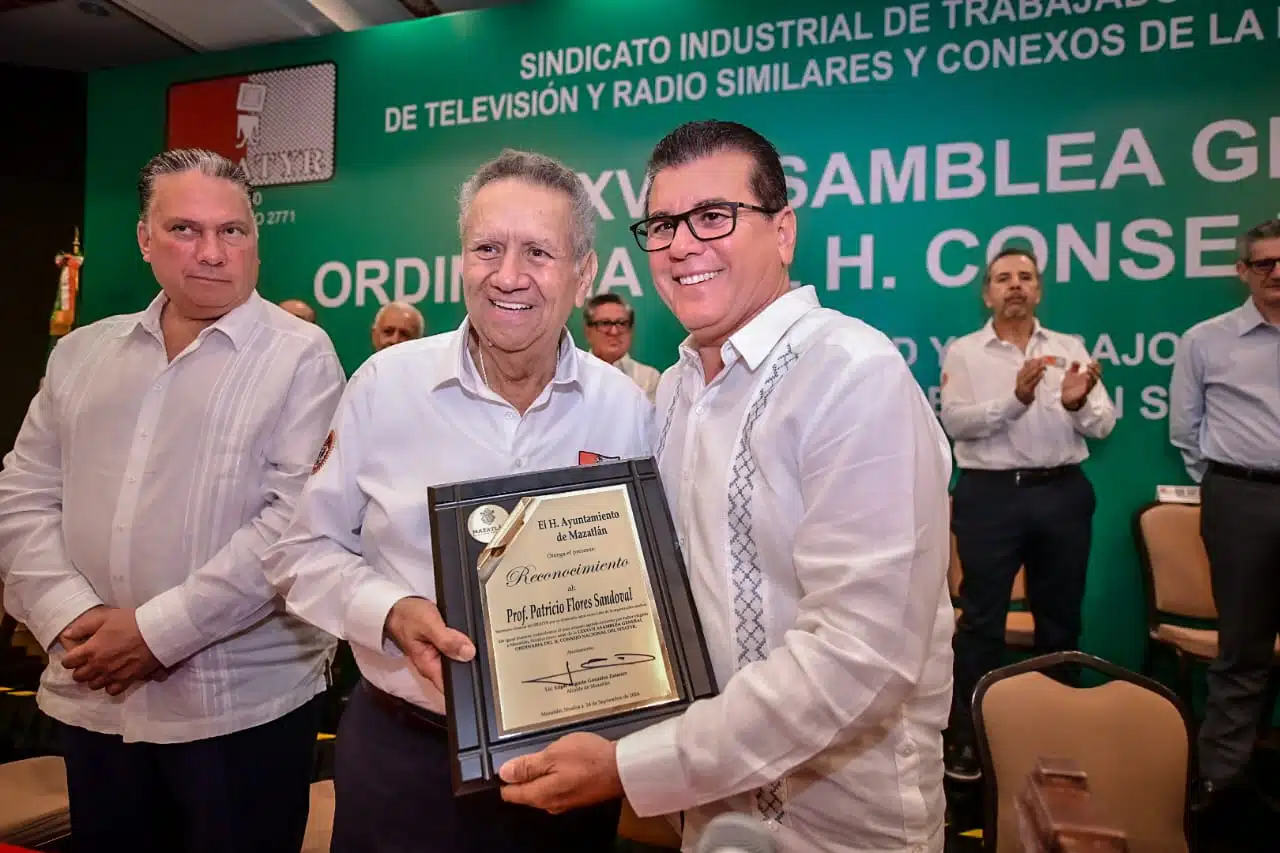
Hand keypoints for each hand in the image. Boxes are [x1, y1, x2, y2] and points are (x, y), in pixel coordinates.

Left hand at [62, 608, 162, 695]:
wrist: (156, 631)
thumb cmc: (131, 622)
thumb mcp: (105, 617)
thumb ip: (83, 627)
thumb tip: (67, 635)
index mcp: (90, 649)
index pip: (68, 662)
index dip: (70, 658)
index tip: (76, 655)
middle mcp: (98, 665)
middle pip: (78, 676)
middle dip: (80, 669)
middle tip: (89, 662)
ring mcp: (112, 675)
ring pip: (93, 685)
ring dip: (94, 678)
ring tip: (101, 670)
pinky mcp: (127, 680)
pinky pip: (112, 691)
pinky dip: (110, 686)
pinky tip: (114, 678)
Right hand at [384, 597, 474, 691]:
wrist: (396, 607)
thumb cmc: (407, 616)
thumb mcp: (429, 625)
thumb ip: (447, 640)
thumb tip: (468, 653)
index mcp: (428, 667)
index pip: (450, 687)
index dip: (465, 682)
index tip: (474, 667)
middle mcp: (432, 665)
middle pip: (458, 672)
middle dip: (469, 662)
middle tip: (471, 646)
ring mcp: (436, 657)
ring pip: (458, 660)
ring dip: (465, 651)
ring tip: (463, 637)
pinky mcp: (440, 648)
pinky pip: (455, 650)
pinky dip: (460, 643)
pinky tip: (460, 635)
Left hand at [499, 732, 623, 813]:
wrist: (622, 768)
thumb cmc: (588, 759)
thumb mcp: (553, 755)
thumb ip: (527, 765)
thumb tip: (504, 773)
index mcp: (540, 795)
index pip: (510, 793)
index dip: (505, 777)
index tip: (507, 761)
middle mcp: (550, 804)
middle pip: (525, 792)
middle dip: (523, 775)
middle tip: (531, 752)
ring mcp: (564, 802)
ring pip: (541, 789)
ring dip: (541, 773)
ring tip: (548, 754)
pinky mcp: (577, 797)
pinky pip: (556, 788)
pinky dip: (555, 775)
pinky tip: (562, 762)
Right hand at [1015, 357, 1047, 404]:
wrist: (1019, 399)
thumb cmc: (1023, 387)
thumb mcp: (1023, 377)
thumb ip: (1025, 369)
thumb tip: (1028, 360)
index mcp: (1020, 374)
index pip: (1026, 365)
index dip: (1032, 361)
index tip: (1039, 358)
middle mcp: (1021, 378)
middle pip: (1028, 369)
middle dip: (1036, 364)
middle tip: (1043, 360)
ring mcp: (1023, 383)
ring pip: (1030, 374)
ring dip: (1037, 369)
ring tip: (1043, 366)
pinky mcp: (1027, 389)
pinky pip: (1033, 382)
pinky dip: (1038, 377)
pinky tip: (1042, 374)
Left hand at [1061, 360, 1100, 410]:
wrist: (1065, 397)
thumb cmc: (1069, 386)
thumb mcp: (1070, 374)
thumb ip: (1073, 368)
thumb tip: (1076, 361)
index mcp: (1086, 377)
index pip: (1094, 370)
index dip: (1096, 365)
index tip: (1094, 360)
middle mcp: (1088, 382)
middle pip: (1097, 375)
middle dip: (1096, 369)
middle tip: (1091, 364)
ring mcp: (1086, 387)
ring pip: (1094, 381)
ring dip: (1093, 375)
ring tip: (1089, 370)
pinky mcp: (1083, 393)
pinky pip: (1088, 388)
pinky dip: (1088, 382)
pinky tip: (1087, 377)